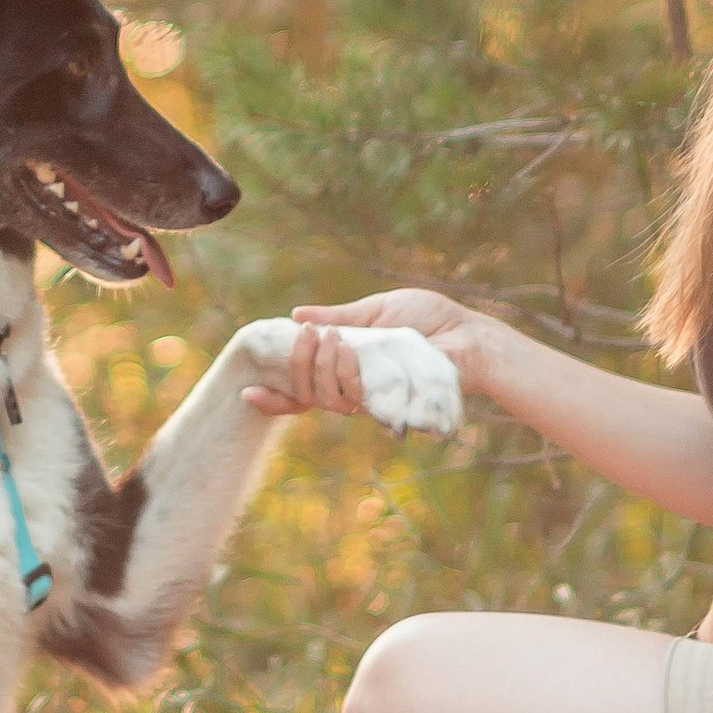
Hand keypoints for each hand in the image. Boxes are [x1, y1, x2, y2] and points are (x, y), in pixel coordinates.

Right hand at [240, 288, 500, 417]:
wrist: (467, 336)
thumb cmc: (429, 319)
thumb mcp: (375, 310)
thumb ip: (337, 318)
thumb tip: (296, 316)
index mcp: (347, 366)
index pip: (302, 389)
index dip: (274, 398)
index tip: (246, 392)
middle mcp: (355, 387)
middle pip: (308, 394)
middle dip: (298, 366)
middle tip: (305, 336)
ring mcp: (372, 398)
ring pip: (327, 398)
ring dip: (323, 367)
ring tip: (335, 339)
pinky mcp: (391, 403)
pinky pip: (355, 400)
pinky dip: (343, 376)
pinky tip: (344, 352)